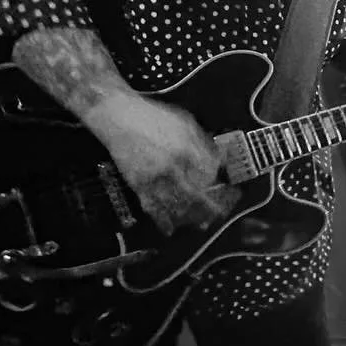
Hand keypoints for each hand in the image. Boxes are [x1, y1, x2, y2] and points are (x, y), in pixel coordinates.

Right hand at [83, 92, 240, 234]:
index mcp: (187, 149)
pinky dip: (162, 221)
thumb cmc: (155, 117)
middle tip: (219, 216)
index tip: (225, 190)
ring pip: (176, 206)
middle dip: (210, 210)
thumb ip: (203, 142)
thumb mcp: (185, 122)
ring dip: (189, 219)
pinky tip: (170, 229)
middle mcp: (173, 167)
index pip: (209, 175)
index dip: (218, 185)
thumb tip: (219, 161)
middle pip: (196, 197)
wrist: (119, 117)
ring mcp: (154, 178)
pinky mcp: (138, 185)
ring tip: (200, 225)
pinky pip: (152, 207)